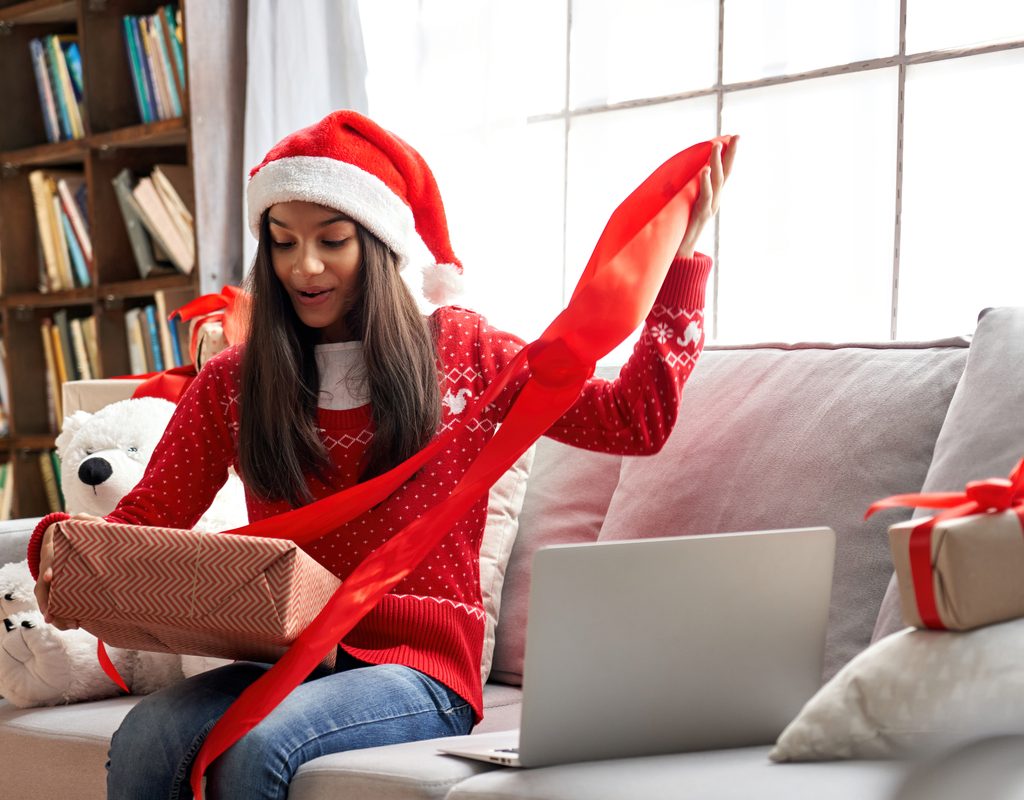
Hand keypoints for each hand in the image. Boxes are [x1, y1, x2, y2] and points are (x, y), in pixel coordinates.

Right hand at [34, 513, 103, 629]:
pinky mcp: (60, 589)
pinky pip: (56, 604)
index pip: (48, 561)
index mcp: (53, 551)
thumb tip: (88, 519)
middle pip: (43, 587)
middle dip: (47, 602)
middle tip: (52, 616)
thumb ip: (89, 522)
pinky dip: (63, 615)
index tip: (49, 577)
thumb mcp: (85, 524)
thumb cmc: (80, 532)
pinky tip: (75, 624)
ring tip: (72, 625)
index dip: (48, 569)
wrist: (71, 540)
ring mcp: (52, 580)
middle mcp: (49, 567)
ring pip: (47, 600)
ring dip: (56, 614)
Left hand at [676, 135, 738, 258]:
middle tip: (737, 136)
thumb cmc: (683, 227)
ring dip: (717, 162)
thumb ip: (692, 190)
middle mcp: (716, 200)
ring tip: (716, 146)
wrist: (683, 251)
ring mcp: (711, 207)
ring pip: (717, 181)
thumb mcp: (689, 204)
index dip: (729, 155)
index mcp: (713, 196)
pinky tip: (704, 169)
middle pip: (726, 173)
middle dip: (732, 154)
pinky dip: (705, 182)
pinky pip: (705, 195)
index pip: (724, 172)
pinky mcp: (702, 214)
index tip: (733, 137)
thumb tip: (690, 173)